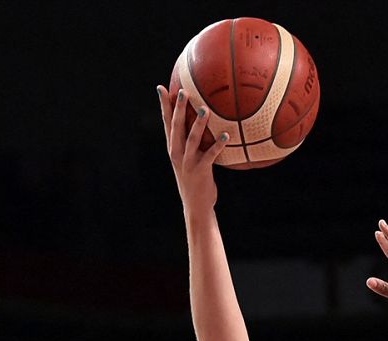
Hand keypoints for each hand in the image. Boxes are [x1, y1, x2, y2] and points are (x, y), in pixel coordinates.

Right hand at [156, 85, 228, 213]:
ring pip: (191, 138)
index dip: (163, 105)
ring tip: (204, 108)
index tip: (161, 87)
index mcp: (173, 148)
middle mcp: (177, 153)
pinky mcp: (200, 170)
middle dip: (177, 108)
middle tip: (183, 91)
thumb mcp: (190, 159)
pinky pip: (210, 154)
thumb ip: (194, 143)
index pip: (166, 123)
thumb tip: (205, 125)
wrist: (195, 205)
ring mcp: (188, 162)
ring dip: (198, 123)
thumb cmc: (196, 180)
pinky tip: (226, 134)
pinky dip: (218, 144)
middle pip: (176, 126)